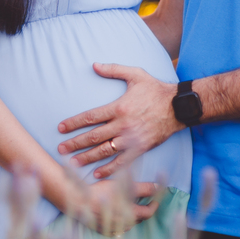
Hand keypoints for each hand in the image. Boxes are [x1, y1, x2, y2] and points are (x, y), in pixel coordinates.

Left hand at [57, 64, 183, 179]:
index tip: (61, 128)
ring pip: (105, 150)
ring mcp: (132, 138)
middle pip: (93, 136)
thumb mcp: (135, 75)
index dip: (74, 123)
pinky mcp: (141, 148)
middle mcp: (123, 125)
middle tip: (60, 149)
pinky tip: (97, 173)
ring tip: (72, 162)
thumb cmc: (156, 89)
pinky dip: (109, 169)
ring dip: (87, 157)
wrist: (178, 107)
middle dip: (75, 143)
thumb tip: (94, 65)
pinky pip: (122, 161)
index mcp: (118, 107)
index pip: (90, 117)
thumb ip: (113, 70)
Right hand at [69, 177, 161, 236]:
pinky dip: (120, 220)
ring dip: (131, 215)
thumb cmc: (100, 192)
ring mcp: (113, 230)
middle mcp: (123, 226)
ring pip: (128, 223)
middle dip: (143, 209)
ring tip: (129, 204)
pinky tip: (116, 212)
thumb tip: (158, 187)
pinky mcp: (103, 231)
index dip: (154, 205)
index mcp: (130, 216)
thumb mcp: (123, 186)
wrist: (77, 202)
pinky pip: (117, 228)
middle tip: (144, 199)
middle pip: (138, 218)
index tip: (156, 199)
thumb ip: (143, 188)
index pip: (148, 212)